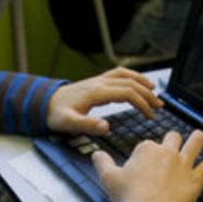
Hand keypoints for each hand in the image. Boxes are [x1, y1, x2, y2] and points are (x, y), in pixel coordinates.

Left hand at [46, 68, 162, 135]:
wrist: (43, 103)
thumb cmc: (55, 114)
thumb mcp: (68, 123)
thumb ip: (87, 125)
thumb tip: (106, 127)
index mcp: (97, 93)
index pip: (127, 93)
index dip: (142, 103)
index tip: (150, 115)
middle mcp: (99, 83)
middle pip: (130, 83)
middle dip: (147, 94)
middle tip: (159, 107)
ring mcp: (98, 80)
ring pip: (126, 76)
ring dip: (142, 82)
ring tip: (155, 92)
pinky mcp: (96, 82)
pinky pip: (118, 74)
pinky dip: (132, 77)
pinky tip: (138, 83)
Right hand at [92, 130, 202, 201]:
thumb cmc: (129, 198)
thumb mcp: (108, 178)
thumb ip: (102, 162)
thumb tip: (96, 154)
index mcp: (146, 149)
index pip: (148, 144)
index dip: (147, 153)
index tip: (146, 162)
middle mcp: (167, 152)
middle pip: (173, 138)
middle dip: (173, 140)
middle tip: (173, 145)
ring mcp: (184, 164)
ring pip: (196, 142)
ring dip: (198, 139)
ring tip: (199, 137)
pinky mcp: (196, 179)